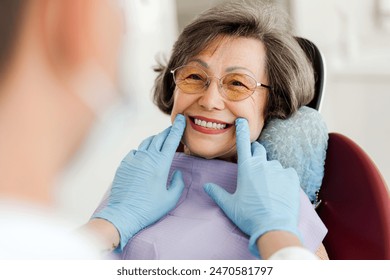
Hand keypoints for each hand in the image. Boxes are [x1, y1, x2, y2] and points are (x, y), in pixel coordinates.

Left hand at [92, 114, 185, 250]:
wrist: (124, 213)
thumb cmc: (149, 208)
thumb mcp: (171, 198)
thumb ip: (178, 183)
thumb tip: (178, 172)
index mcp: (161, 164)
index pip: (171, 140)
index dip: (178, 128)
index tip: (182, 119)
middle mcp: (147, 157)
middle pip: (159, 137)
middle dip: (168, 131)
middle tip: (173, 128)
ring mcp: (134, 160)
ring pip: (146, 143)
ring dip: (155, 139)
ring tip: (160, 140)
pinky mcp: (124, 164)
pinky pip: (135, 152)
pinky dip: (142, 150)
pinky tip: (144, 155)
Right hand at [203, 118, 300, 256]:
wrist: (274, 228)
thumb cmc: (249, 216)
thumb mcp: (229, 205)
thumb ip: (217, 193)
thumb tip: (206, 186)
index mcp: (246, 169)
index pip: (243, 143)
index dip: (241, 130)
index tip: (241, 120)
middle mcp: (263, 165)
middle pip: (258, 150)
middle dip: (255, 152)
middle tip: (253, 163)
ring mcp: (278, 170)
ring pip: (272, 164)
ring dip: (268, 169)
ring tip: (267, 187)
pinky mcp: (291, 178)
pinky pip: (286, 171)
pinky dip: (282, 177)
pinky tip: (279, 189)